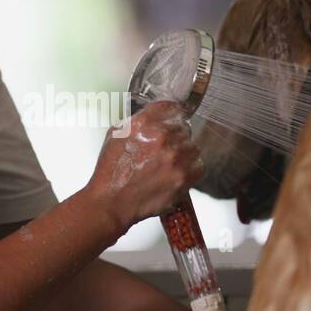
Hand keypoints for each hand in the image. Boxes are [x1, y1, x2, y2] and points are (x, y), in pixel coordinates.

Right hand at [85, 100, 202, 230]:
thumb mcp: (116, 134)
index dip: (173, 115)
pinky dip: (190, 170)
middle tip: (165, 150)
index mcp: (144, 123)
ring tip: (169, 165)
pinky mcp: (183, 177)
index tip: (174, 120)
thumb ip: (138, 121)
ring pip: (193, 147)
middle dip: (176, 138)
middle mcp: (161, 137)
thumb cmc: (111, 172)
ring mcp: (175, 158)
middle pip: (184, 128)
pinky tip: (177, 174)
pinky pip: (199, 166)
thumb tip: (156, 117)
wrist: (111, 203)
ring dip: (184, 154)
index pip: (171, 107)